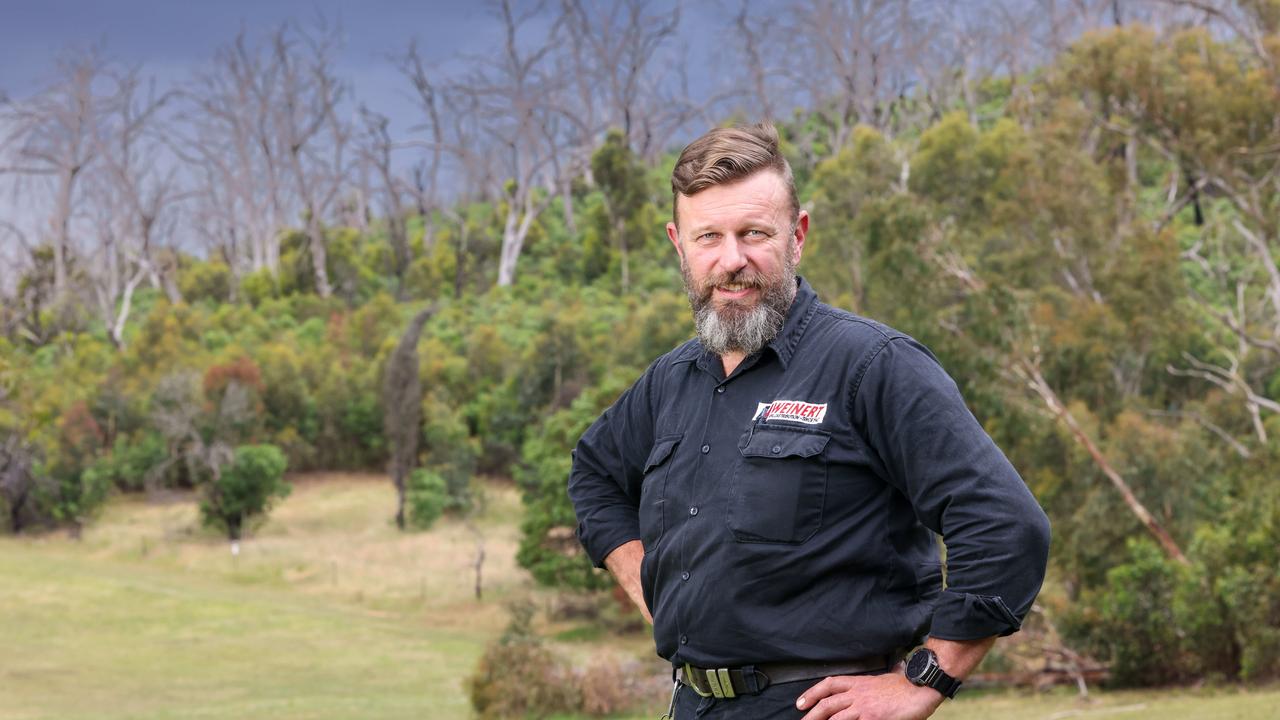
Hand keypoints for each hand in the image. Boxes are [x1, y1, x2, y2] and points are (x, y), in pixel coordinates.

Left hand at [794, 672, 942, 719]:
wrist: (921, 686)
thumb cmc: (905, 686)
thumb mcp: (880, 683)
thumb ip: (867, 689)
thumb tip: (863, 696)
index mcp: (859, 682)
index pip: (829, 685)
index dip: (812, 693)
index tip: (801, 702)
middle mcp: (858, 694)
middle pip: (827, 703)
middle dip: (811, 714)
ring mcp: (864, 707)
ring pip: (835, 717)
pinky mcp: (873, 718)